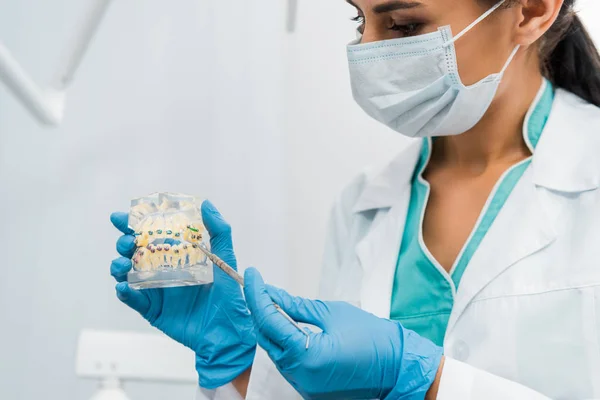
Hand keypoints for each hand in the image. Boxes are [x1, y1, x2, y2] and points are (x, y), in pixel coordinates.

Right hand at [110, 200, 255, 388]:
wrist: (228, 331)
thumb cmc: (229, 295)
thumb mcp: (225, 259)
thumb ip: (219, 232)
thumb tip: (206, 204)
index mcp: (177, 255)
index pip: (151, 235)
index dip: (134, 225)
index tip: (122, 217)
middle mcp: (163, 270)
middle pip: (133, 252)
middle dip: (124, 243)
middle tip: (127, 242)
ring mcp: (156, 291)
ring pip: (127, 274)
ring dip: (118, 266)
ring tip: (122, 263)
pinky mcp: (153, 311)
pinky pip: (133, 301)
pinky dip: (124, 293)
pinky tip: (123, 287)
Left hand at [243, 267, 442, 399]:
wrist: (399, 366)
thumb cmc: (372, 337)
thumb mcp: (332, 314)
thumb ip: (296, 306)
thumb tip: (272, 295)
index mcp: (306, 356)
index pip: (269, 321)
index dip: (257, 295)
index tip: (252, 275)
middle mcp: (300, 376)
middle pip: (266, 339)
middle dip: (259, 310)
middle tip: (259, 286)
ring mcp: (304, 386)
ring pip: (274, 352)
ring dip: (270, 327)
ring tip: (271, 302)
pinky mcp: (310, 388)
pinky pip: (287, 363)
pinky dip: (283, 342)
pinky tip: (285, 324)